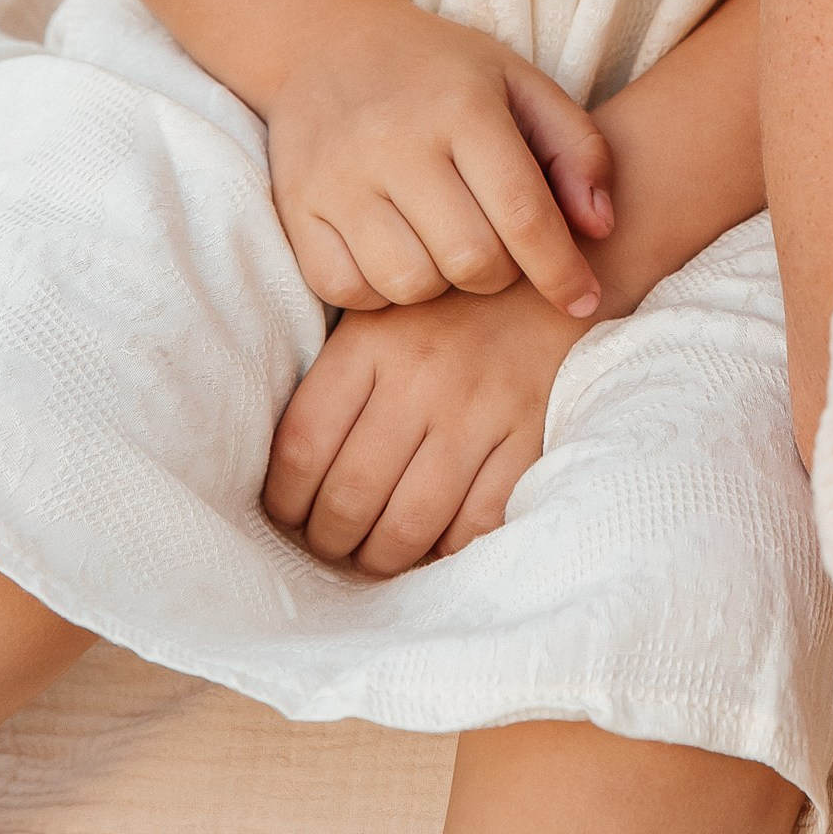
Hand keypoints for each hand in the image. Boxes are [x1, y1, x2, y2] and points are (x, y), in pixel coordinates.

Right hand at [263, 0, 613, 318]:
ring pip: (409, 284)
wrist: (330, 44)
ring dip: (440, 283)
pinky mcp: (296, 209)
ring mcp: (339, 179)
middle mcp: (396, 143)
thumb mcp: (522, 86)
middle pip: (470, 261)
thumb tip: (600, 229)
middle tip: (499, 249)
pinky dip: (380, 290)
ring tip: (444, 244)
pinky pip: (348, 291)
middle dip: (500, 274)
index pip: (524, 214)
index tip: (583, 299)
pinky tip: (395, 251)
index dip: (561, 271)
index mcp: (463, 107)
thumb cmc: (443, 74)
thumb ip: (577, 150)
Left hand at [263, 276, 581, 573]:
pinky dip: (448, 549)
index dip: (284, 502)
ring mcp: (479, 410)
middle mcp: (421, 377)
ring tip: (375, 555)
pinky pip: (477, 523)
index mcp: (370, 343)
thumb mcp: (378, 314)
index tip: (289, 516)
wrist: (549, 275)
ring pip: (409, 524)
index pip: (301, 448)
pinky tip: (434, 542)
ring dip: (382, 558)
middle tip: (331, 544)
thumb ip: (334, 378)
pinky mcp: (529, 435)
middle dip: (329, 540)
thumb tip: (286, 473)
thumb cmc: (447, 307)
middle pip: (349, 497)